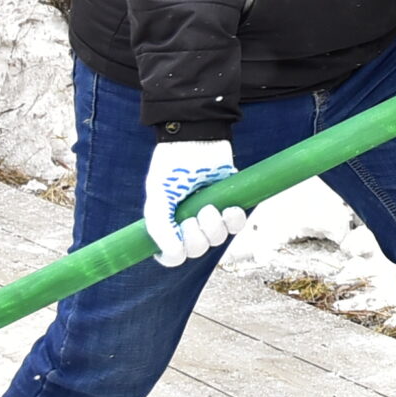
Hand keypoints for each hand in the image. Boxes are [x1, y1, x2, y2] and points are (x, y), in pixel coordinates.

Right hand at [142, 138, 245, 265]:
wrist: (197, 139)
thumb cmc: (173, 165)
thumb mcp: (158, 194)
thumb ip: (158, 225)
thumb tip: (173, 253)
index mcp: (168, 224)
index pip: (172, 257)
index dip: (175, 254)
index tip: (177, 240)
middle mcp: (190, 224)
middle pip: (197, 250)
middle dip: (196, 236)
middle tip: (192, 216)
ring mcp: (211, 216)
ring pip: (218, 239)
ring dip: (214, 225)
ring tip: (209, 206)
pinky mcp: (230, 206)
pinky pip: (237, 226)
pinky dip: (234, 220)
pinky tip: (229, 208)